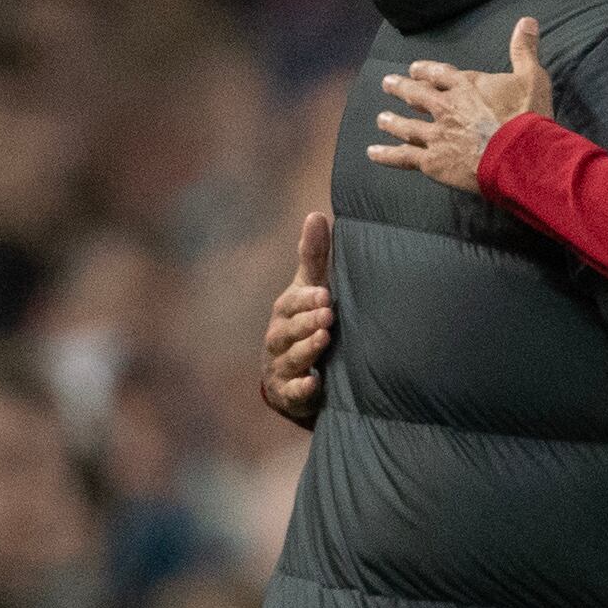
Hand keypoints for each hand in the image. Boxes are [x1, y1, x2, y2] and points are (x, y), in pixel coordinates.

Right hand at [261, 210, 331, 431]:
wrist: (294, 373)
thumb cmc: (305, 322)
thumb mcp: (310, 290)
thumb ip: (314, 257)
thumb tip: (315, 214)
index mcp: (286, 312)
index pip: (292, 302)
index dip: (307, 298)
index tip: (326, 293)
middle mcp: (279, 337)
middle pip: (289, 329)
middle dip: (307, 321)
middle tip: (328, 313)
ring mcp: (281, 366)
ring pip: (291, 357)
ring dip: (306, 348)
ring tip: (324, 339)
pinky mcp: (288, 393)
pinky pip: (292, 392)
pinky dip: (302, 388)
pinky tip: (315, 383)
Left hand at [370, 17, 552, 194]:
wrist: (519, 153)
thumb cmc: (528, 116)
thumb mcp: (532, 77)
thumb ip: (524, 49)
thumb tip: (528, 21)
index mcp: (465, 85)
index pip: (439, 74)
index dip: (425, 71)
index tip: (414, 69)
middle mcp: (446, 106)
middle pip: (417, 95)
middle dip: (402, 89)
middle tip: (388, 84)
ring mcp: (436, 133)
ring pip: (407, 125)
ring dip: (392, 121)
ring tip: (381, 118)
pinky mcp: (434, 161)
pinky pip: (405, 157)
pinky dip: (387, 155)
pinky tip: (372, 153)